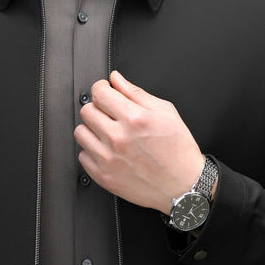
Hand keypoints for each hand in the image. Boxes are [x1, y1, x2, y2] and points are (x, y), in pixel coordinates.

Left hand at [74, 70, 212, 213]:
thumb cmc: (178, 151)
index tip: (105, 92)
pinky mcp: (103, 176)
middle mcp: (118, 138)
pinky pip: (82, 156)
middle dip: (97, 108)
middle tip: (110, 114)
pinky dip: (92, 151)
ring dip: (92, 129)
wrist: (183, 185)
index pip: (99, 93)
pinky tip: (108, 151)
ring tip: (108, 133)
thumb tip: (116, 79)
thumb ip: (136, 93)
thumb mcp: (165, 112)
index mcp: (134, 119)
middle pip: (87, 111)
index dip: (101, 88)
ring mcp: (108, 159)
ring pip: (81, 132)